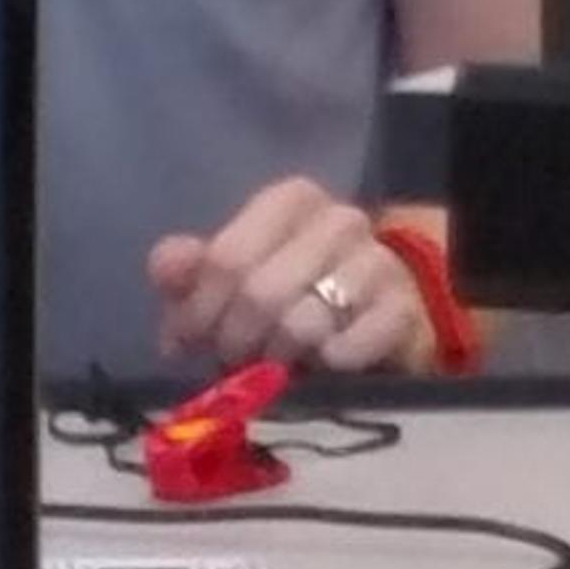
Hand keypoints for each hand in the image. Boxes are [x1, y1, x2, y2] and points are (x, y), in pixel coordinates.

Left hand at [148, 182, 436, 379]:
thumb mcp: (232, 281)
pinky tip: (321, 368)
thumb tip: (167, 266)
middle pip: (260, 293)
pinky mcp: (402, 311)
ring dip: (277, 358)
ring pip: (301, 324)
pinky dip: (323, 368)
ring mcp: (377, 263)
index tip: (194, 343)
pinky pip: (345, 349)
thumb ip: (188, 269)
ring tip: (276, 366)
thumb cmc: (292, 295)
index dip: (200, 312)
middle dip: (236, 341)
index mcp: (293, 199)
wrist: (378, 319)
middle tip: (236, 361)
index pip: (225, 259)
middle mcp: (340, 220)